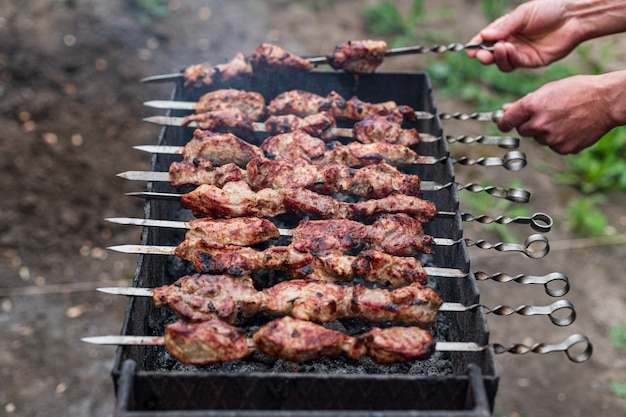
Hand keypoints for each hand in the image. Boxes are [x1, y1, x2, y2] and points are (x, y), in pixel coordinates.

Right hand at [466, 0, 584, 70]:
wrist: (574, 16)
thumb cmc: (549, 9)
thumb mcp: (523, 14)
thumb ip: (504, 26)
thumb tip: (484, 36)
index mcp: (507, 29)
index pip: (487, 39)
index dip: (477, 44)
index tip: (469, 49)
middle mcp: (512, 43)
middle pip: (492, 54)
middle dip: (484, 55)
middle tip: (480, 54)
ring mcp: (521, 53)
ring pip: (502, 62)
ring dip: (497, 57)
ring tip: (498, 48)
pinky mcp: (532, 61)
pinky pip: (516, 64)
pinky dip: (510, 58)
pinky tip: (508, 49)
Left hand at [497, 74, 618, 153]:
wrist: (606, 101)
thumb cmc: (578, 90)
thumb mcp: (549, 90)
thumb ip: (525, 102)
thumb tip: (505, 109)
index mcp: (532, 105)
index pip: (507, 121)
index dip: (504, 122)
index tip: (504, 124)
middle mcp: (539, 123)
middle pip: (522, 131)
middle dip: (529, 124)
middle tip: (546, 115)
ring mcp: (551, 138)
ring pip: (539, 139)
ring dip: (545, 132)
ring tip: (564, 118)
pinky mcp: (562, 148)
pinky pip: (553, 146)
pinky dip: (559, 139)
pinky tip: (571, 127)